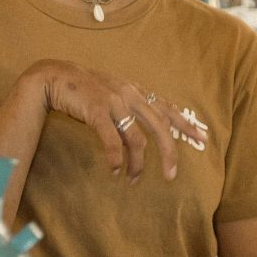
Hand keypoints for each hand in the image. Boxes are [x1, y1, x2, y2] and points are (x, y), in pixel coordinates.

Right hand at [34, 62, 207, 182]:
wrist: (54, 77)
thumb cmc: (83, 90)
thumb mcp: (112, 93)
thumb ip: (128, 107)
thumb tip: (141, 133)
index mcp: (135, 91)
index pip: (167, 109)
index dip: (186, 124)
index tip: (202, 139)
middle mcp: (129, 94)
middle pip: (160, 127)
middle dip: (169, 153)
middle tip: (171, 175)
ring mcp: (114, 101)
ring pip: (136, 139)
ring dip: (137, 164)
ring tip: (133, 180)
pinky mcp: (97, 110)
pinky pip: (112, 140)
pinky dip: (115, 158)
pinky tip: (115, 170)